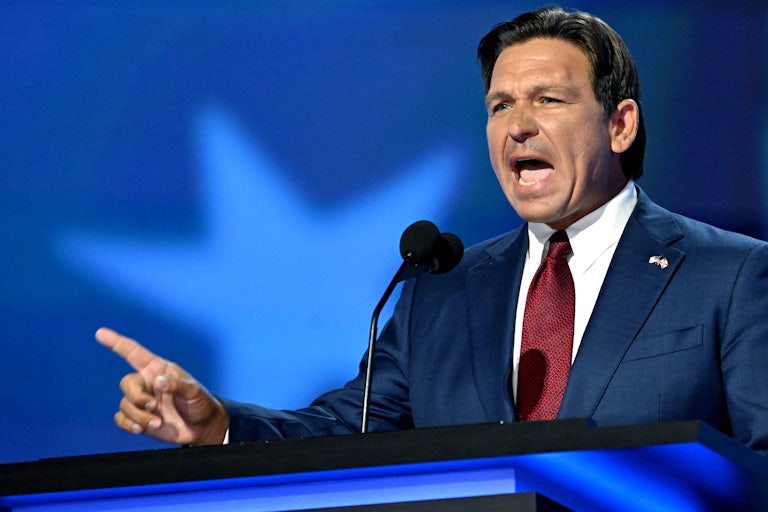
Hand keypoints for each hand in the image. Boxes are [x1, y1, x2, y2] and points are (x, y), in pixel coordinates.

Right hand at [95, 327, 227, 445]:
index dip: (117, 342)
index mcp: (158, 369)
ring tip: (157, 422)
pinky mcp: (138, 418)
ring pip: (125, 404)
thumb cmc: (200, 403)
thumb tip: (157, 382)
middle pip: (127, 383)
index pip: (134, 353)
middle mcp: (147, 383)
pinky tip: (141, 429)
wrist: (201, 428)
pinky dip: (128, 425)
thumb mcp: (194, 391)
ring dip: (139, 416)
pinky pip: (121, 419)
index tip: (100, 333)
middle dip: (137, 396)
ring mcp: (142, 401)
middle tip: (153, 405)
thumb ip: (177, 385)